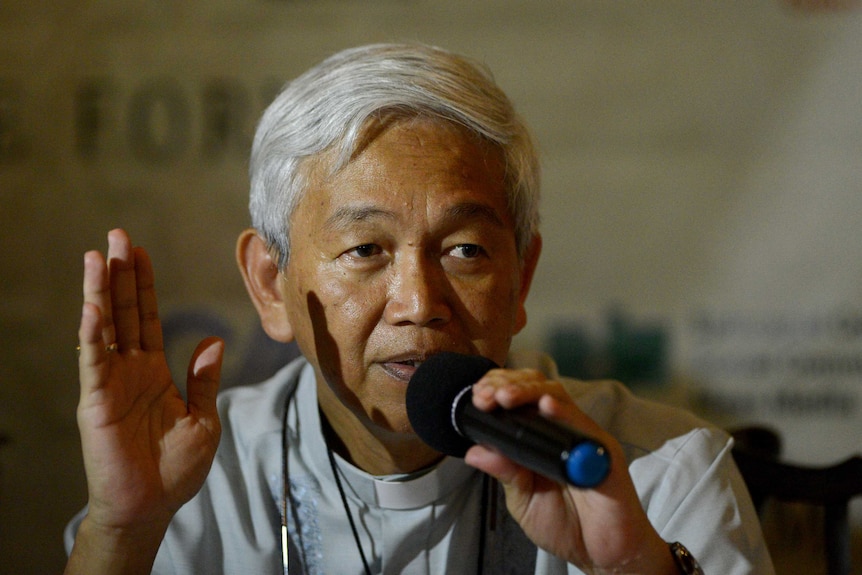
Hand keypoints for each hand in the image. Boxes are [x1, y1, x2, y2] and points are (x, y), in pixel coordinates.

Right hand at [74, 229, 222, 540]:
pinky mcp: (98, 402)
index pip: (147, 318)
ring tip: (96, 256)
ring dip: (100, 293)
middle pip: (124, 313)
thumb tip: (214, 339)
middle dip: (120, 275)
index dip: (143, 285)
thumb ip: (204, 379)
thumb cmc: (176, 467)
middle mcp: (129, 371)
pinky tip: (91, 306)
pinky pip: (94, 362)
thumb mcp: (203, 418)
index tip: (140, 252)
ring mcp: (110, 384)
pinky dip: (92, 334)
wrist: (154, 505)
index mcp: (154, 372)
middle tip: (117, 237)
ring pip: (104, 328)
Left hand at [465, 368, 674, 574]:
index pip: (519, 398)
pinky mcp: (603, 452)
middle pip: (536, 387)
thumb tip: (475, 452)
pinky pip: (584, 426)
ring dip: (528, 391)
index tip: (478, 398)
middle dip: (507, 384)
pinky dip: (564, 413)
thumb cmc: (567, 526)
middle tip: (486, 396)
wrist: (601, 554)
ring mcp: (583, 437)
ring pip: (557, 396)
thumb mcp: (524, 500)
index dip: (497, 390)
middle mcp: (562, 430)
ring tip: (504, 397)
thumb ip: (505, 474)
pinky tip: (545, 406)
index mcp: (541, 438)